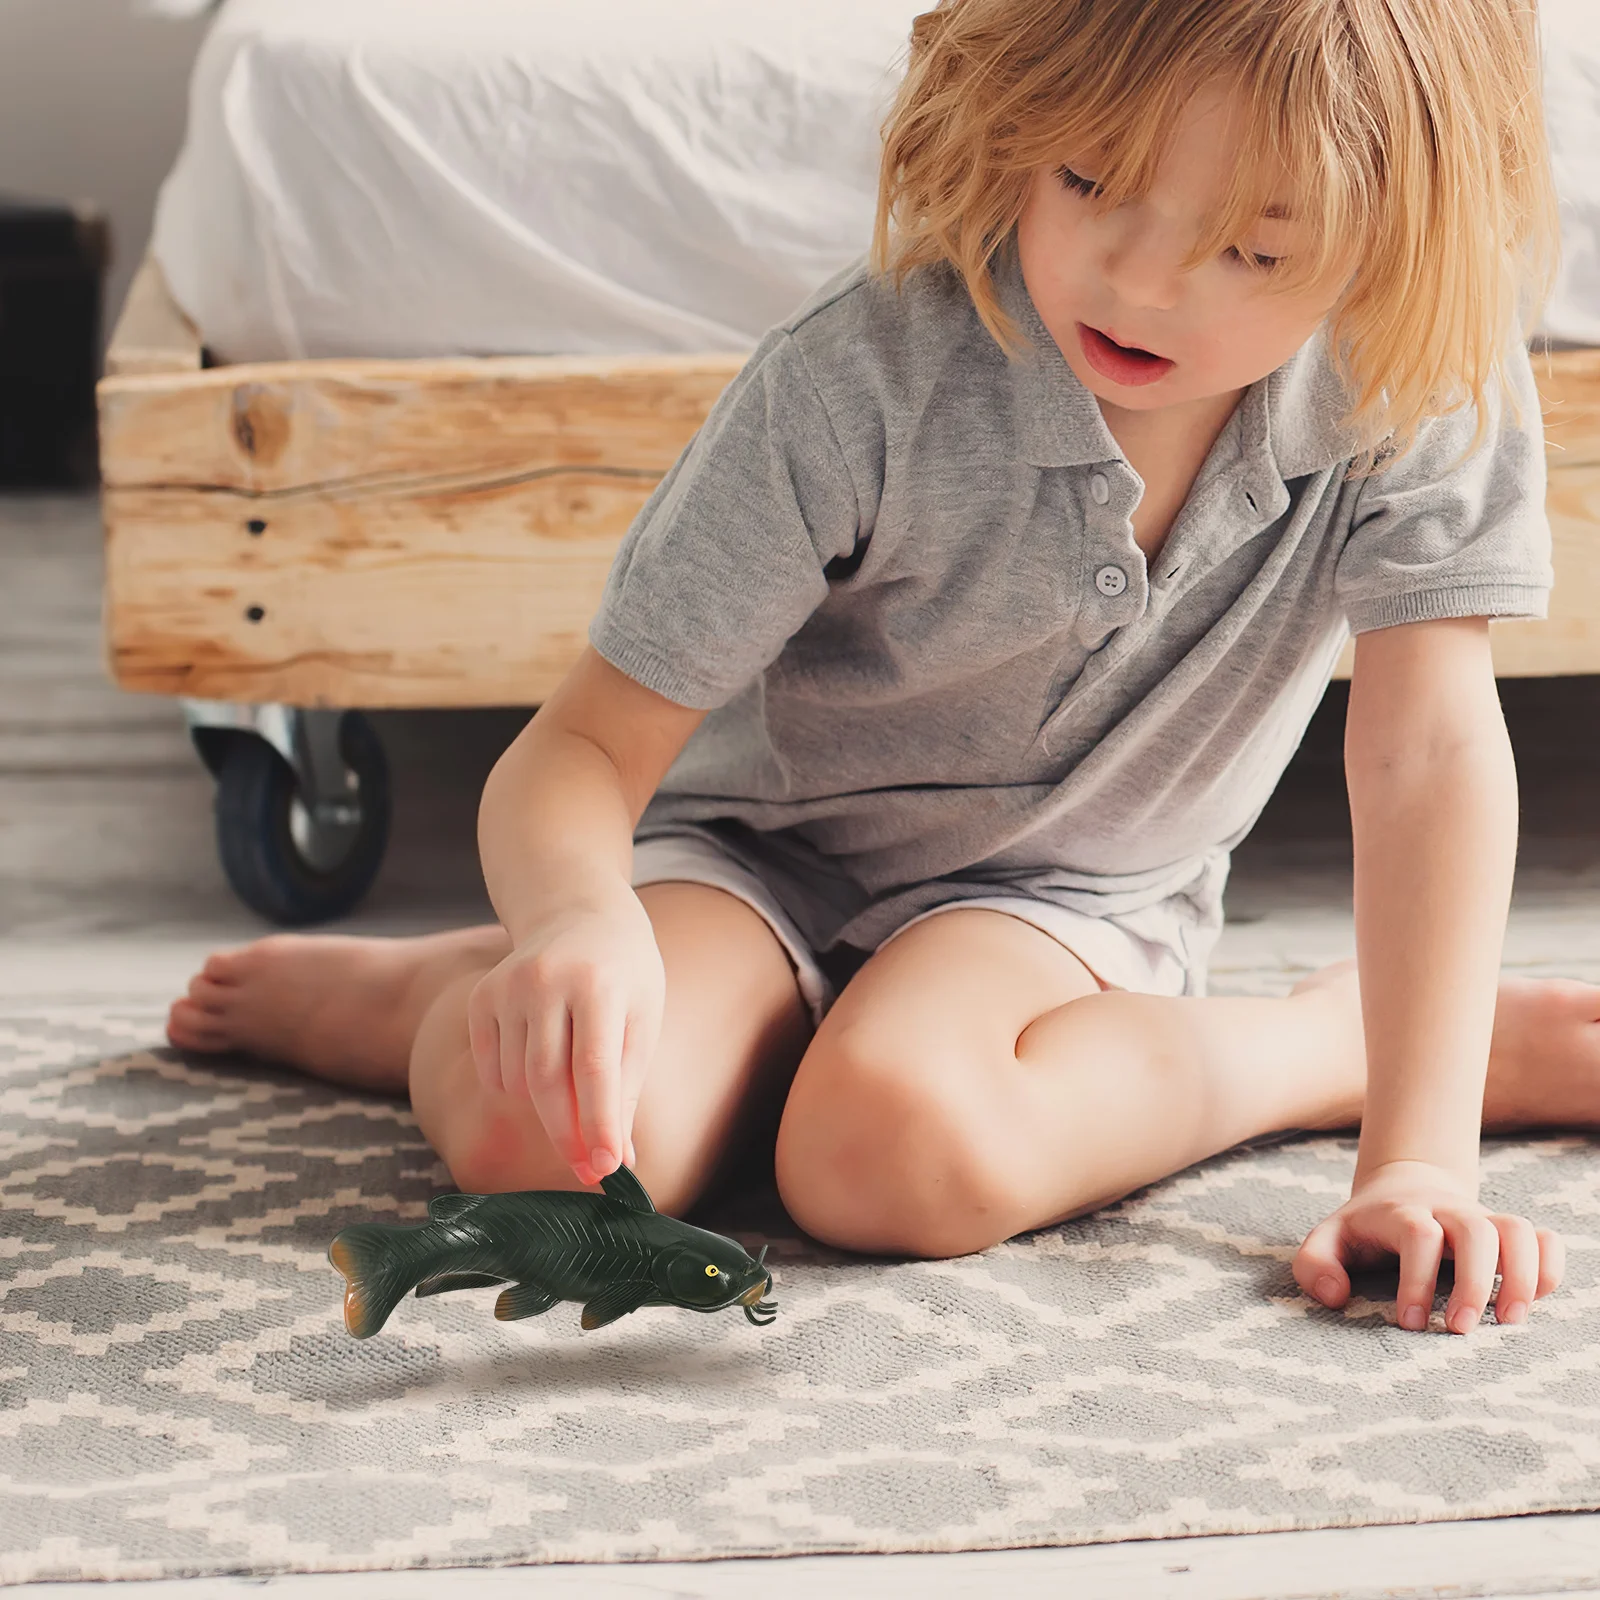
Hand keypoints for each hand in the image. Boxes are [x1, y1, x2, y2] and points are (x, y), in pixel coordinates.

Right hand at [466, 884, 665, 1185]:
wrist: (578, 914)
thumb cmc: (623, 976)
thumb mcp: (642, 1020)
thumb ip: (626, 1088)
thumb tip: (618, 1159)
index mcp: (599, 984)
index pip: (594, 1068)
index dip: (598, 1123)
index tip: (606, 1169)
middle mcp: (546, 981)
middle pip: (547, 1081)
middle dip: (568, 1135)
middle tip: (588, 1168)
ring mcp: (507, 986)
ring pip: (518, 1082)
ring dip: (547, 1108)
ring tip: (575, 1088)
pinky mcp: (481, 996)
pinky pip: (492, 1071)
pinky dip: (517, 1088)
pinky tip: (542, 1064)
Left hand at [1292, 1158, 1563, 1332]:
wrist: (1404, 1188)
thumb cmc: (1365, 1230)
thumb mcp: (1327, 1240)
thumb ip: (1314, 1266)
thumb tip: (1336, 1297)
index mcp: (1401, 1213)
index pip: (1418, 1235)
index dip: (1417, 1280)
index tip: (1411, 1323)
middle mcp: (1447, 1212)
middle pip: (1476, 1231)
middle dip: (1475, 1283)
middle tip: (1462, 1330)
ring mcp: (1482, 1218)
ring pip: (1517, 1229)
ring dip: (1522, 1275)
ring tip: (1509, 1322)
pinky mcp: (1508, 1232)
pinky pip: (1545, 1238)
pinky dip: (1550, 1266)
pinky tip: (1536, 1299)